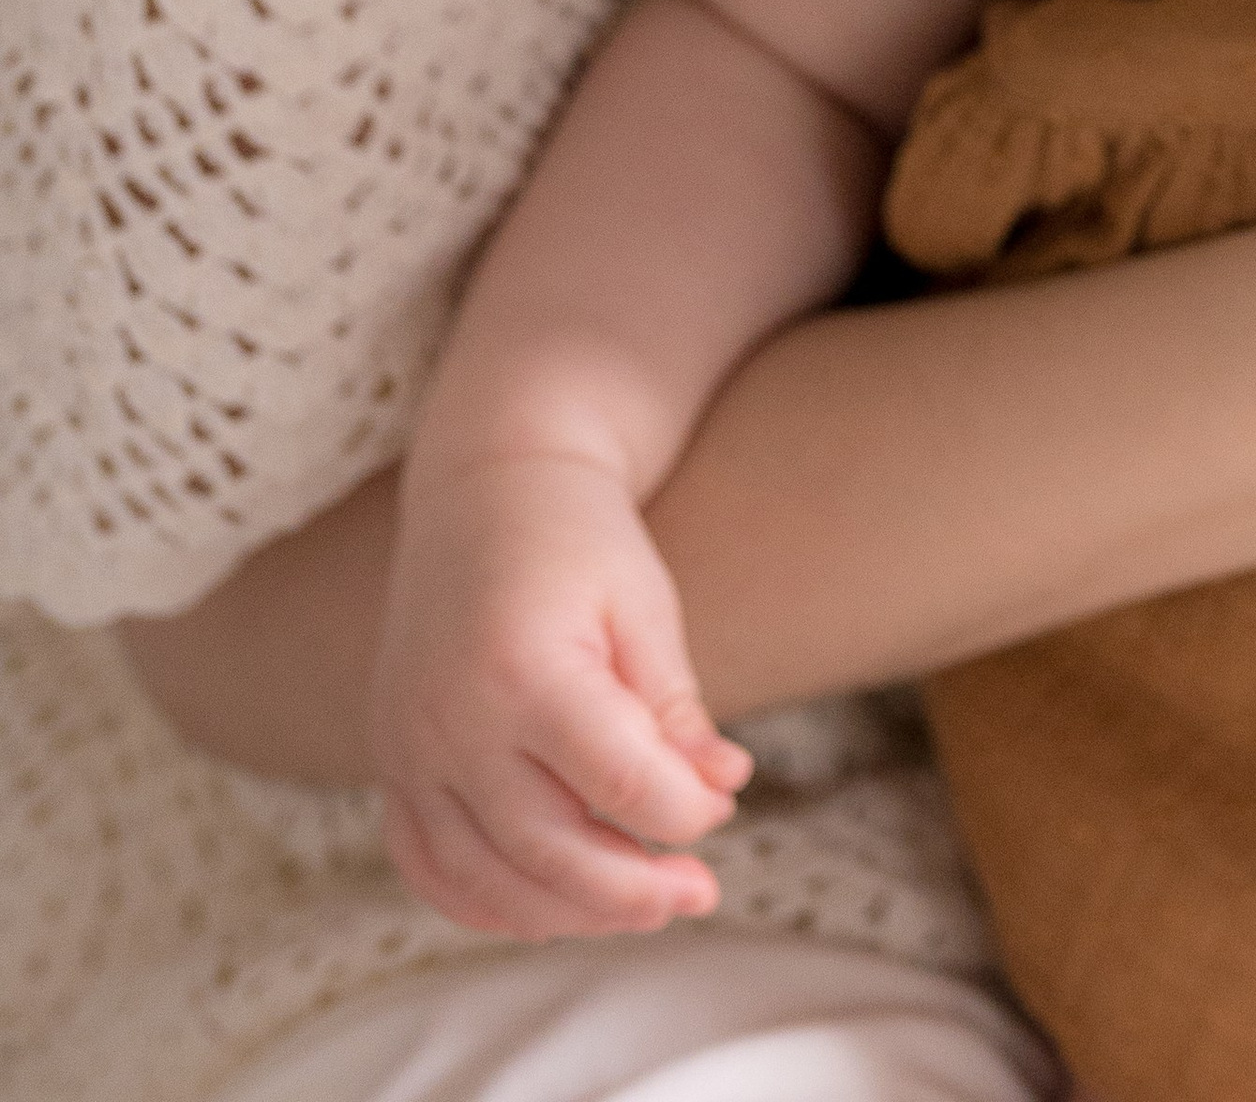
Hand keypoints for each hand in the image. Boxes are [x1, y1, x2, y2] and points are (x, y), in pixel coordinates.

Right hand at [369, 449, 753, 939]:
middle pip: (549, 852)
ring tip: (642, 906)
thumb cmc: (580, 537)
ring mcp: (408, 748)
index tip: (725, 800)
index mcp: (524, 669)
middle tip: (701, 892)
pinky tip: (553, 904)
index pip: (621, 786)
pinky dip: (489, 903)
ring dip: (570, 912)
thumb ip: (674, 709)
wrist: (486, 483)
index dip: (688, 813)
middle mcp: (450, 721)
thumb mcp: (644, 604)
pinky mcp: (390, 762)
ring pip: (485, 880)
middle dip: (636, 890)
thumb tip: (721, 790)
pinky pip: (427, 867)